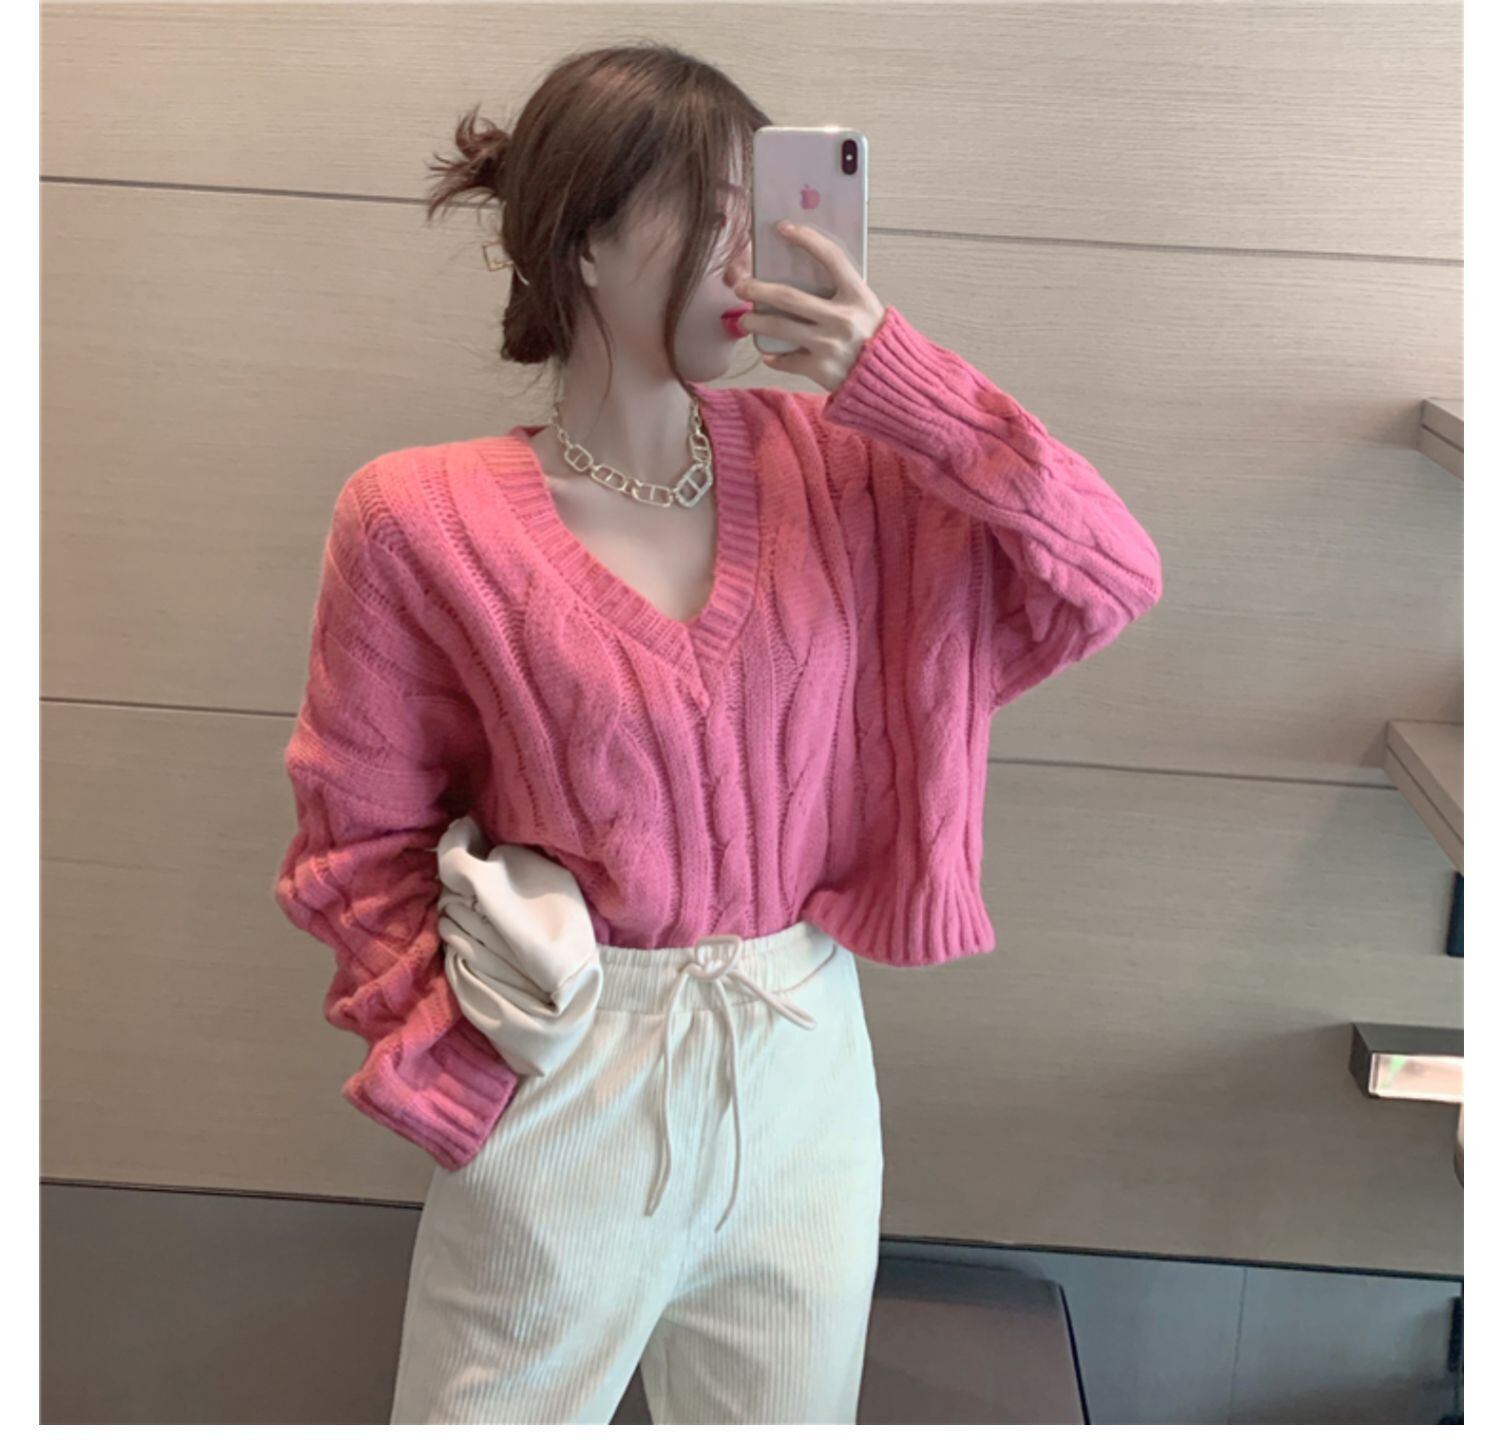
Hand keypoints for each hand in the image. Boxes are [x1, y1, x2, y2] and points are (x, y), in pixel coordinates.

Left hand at [732, 220, 886, 392]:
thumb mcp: (868, 308)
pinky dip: (775, 358)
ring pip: (781, 329)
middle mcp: (843, 319)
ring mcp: (830, 345)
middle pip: (789, 297)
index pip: (831, 258)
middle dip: (759, 289)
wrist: (891, 381)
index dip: (806, 239)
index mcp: (859, 297)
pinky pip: (788, 361)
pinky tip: (770, 355)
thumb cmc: (877, 339)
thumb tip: (806, 273)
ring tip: (745, 321)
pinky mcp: (821, 369)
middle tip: (742, 287)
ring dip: (756, 323)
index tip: (783, 228)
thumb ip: (843, 293)